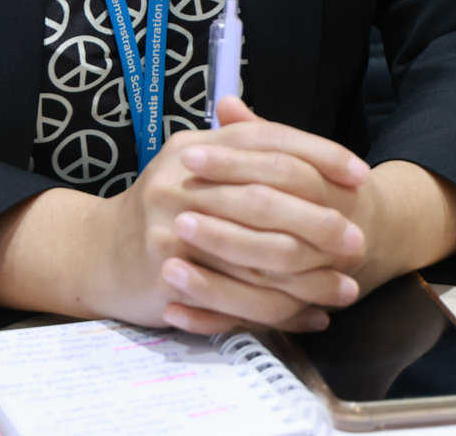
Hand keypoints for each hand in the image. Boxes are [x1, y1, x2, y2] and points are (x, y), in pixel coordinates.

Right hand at [0, 96, 368, 333]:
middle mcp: (184, 180)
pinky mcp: (168, 272)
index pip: (267, 139)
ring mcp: (172, 226)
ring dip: (309, 275)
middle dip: (320, 220)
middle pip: (268, 196)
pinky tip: (310, 315)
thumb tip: (311, 149)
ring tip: (346, 287)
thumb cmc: (160, 210)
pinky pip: (237, 295)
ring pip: (257, 253)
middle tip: (358, 239)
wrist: (96, 253)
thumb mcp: (194, 166)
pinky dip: (279, 309)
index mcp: (197, 147)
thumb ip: (246, 152)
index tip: (360, 174)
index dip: (318, 153)